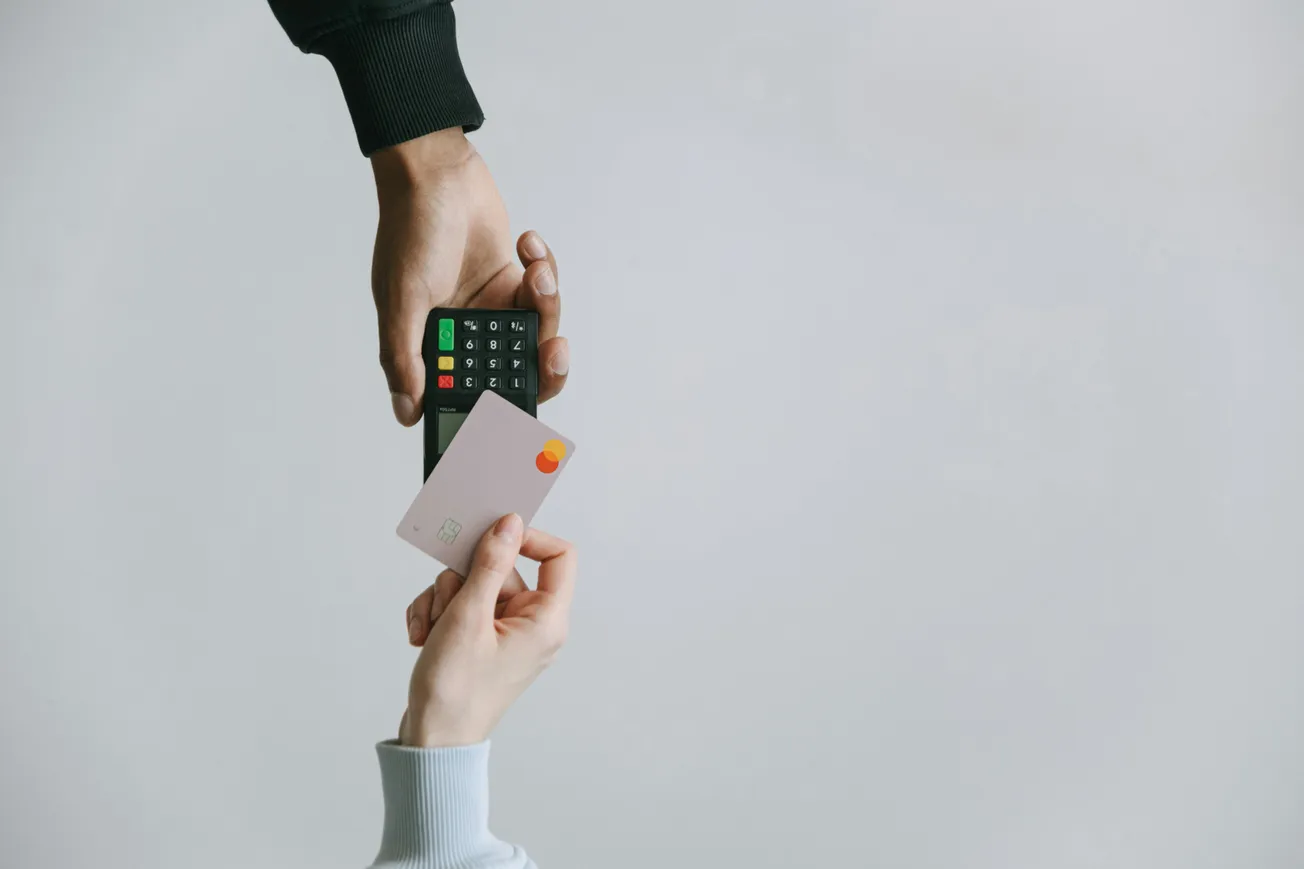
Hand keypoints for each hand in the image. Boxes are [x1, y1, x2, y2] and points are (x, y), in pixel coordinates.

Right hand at [370, 129, 569, 425]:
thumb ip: (404, 357)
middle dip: (543, 366)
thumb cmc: (411, 228)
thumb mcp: (402, 298)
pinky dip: (544, 270)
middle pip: (516, 374)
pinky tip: (525, 243)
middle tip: (553, 350)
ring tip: (534, 271)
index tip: (523, 416)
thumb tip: (407, 412)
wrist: (437, 171)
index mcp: (431, 345)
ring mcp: (492, 308)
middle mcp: (463, 333)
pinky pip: (544, 293)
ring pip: (538, 332)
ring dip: (547, 304)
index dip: (497, 412)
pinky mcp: (514, 282)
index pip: (468, 396)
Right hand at [398, 514, 576, 746]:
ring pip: (473, 585)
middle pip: (501, 569)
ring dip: (442, 600)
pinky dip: (437, 615)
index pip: (559, 556)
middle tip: (446, 608)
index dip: (528, 538)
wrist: (431, 741)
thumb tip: (510, 523)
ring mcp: (506, 632)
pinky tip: (423, 637)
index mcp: (546, 620)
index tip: (492, 534)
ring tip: (431, 631)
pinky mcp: (482, 639)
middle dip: (462, 581)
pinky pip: (461, 605)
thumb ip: (489, 564)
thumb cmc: (455, 691)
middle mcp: (532, 624)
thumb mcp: (469, 617)